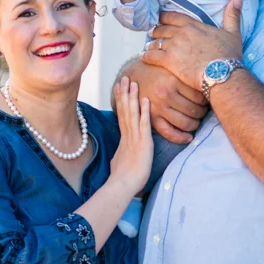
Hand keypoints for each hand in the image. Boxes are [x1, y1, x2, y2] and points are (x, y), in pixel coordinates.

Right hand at [110, 78, 152, 195]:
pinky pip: (144, 123)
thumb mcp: (121, 164)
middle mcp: (128, 135)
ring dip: (132, 97)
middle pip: (125, 110)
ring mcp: (135, 137)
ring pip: (132, 113)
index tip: (118, 88)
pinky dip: (144, 111)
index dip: (120, 101)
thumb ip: (121, 157)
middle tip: (124, 78)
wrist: (123, 185)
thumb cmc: (123, 180)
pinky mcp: (143, 142)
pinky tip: (145, 99)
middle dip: (124, 93)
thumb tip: (118, 159)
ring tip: (132, 82)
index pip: (122, 115)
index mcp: (124, 139)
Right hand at [117, 58, 207, 143]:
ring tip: (196, 121)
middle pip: (195, 110)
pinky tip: (188, 137)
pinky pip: (169, 133)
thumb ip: (188, 74)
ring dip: (195, 125)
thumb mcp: (172, 66)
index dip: (207, 101)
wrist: (134, 75)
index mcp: (173, 80)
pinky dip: (181, 138)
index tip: (208, 101)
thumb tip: (209, 83)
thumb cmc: (158, 70)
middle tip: (204, 111)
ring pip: (186, 123)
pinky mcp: (151, 118)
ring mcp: (158, 107)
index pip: (200, 97)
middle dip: (202, 113)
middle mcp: (166, 94)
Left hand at [141, 1, 243, 92]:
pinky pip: (152, 56)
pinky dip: (146, 56)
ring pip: (155, 42)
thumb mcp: (233, 33)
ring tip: (147, 47)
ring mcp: (173, 47)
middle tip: (152, 33)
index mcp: (193, 25)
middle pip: (161, 29)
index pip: (172, 17)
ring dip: (150, 44)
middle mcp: (180, 33)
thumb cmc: (228, 55)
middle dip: (155, 31)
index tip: (160, 19)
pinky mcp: (169, 61)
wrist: (222, 74)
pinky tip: (143, 57)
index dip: (164, 17)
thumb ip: (232, 15)